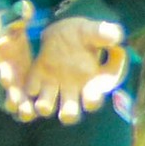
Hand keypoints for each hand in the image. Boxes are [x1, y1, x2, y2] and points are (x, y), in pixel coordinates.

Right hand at [0, 0, 37, 121]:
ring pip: (11, 95)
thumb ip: (18, 14)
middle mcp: (2, 68)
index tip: (5, 75)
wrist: (4, 41)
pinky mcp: (18, 89)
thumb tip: (25, 6)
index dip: (1, 65)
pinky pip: (20, 101)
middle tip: (16, 103)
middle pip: (4, 81)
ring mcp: (9, 81)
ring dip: (18, 105)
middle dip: (9, 92)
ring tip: (26, 114)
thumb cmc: (10, 29)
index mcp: (0, 50)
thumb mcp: (13, 20)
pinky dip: (24, 108)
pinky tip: (34, 116)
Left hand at [27, 0, 127, 125]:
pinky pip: (30, 92)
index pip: (94, 99)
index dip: (93, 101)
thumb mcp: (94, 30)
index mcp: (90, 82)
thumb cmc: (84, 33)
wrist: (63, 30)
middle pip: (71, 113)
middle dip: (69, 114)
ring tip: (43, 103)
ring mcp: (53, 86)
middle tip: (67, 112)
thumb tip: (117, 37)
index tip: (91, 98)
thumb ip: (105, 33)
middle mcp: (72, 89)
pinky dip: (27, 95)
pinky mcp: (36, 79)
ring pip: (47, 107)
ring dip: (44, 107)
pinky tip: (28, 91)